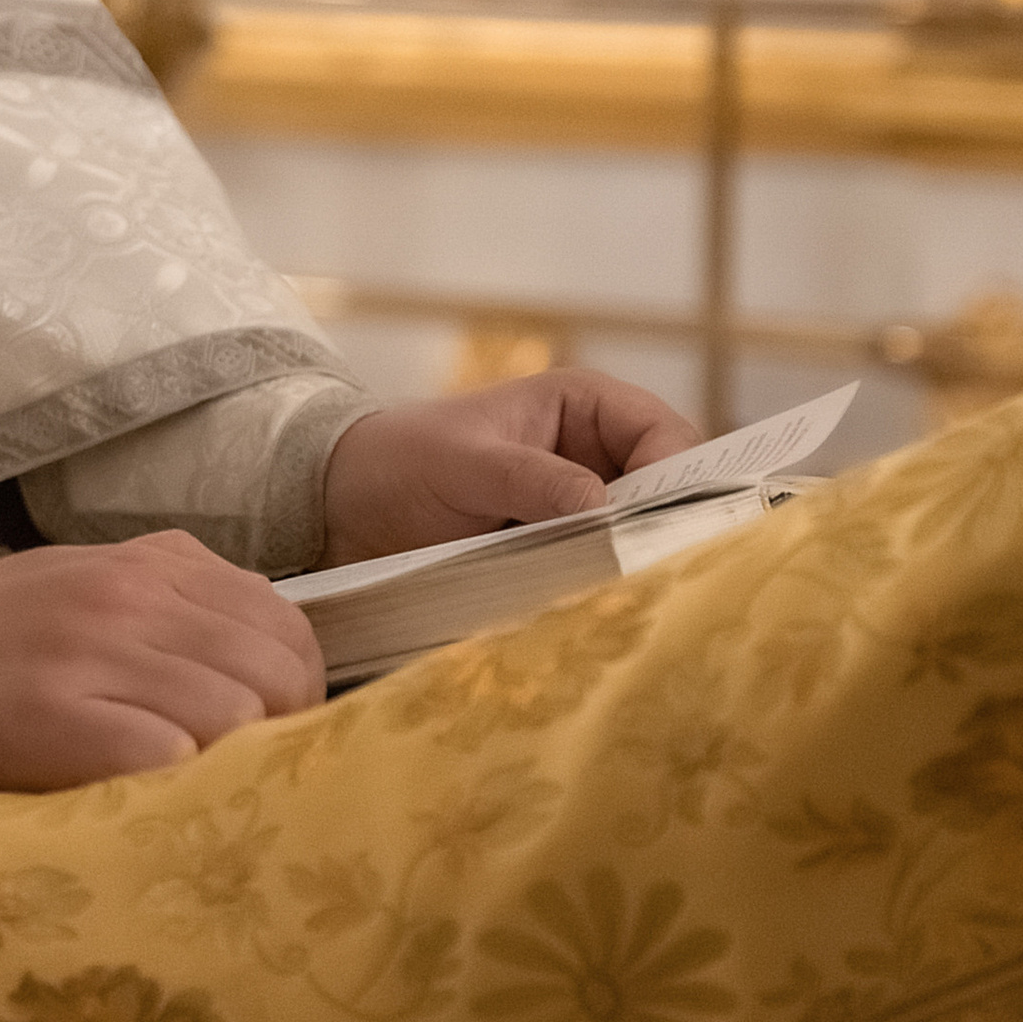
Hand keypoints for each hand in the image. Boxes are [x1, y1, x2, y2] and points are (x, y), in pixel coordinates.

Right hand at [0, 532, 323, 806]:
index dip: (294, 687)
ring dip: (231, 764)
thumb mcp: (83, 590)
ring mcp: (94, 655)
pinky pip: (172, 758)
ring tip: (194, 794)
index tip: (269, 733)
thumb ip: (171, 609)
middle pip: (277, 668)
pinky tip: (149, 804)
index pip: (283, 621)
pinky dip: (179, 788)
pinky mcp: (60, 722)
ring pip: (237, 713)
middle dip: (282, 731)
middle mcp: (131, 596)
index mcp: (147, 562)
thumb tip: (260, 665)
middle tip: (243, 777)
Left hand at [321, 370, 699, 564]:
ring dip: (636, 565)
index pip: (664, 433)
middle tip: (665, 572)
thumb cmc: (399, 460)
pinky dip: (604, 591)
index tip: (672, 524)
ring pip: (638, 538)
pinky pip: (601, 573)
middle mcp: (594, 455)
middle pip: (666, 492)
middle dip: (667, 527)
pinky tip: (601, 615)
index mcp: (584, 406)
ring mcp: (580, 509)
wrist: (342, 508)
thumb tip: (605, 506)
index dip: (681, 475)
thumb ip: (533, 479)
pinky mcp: (560, 556)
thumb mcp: (464, 463)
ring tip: (636, 599)